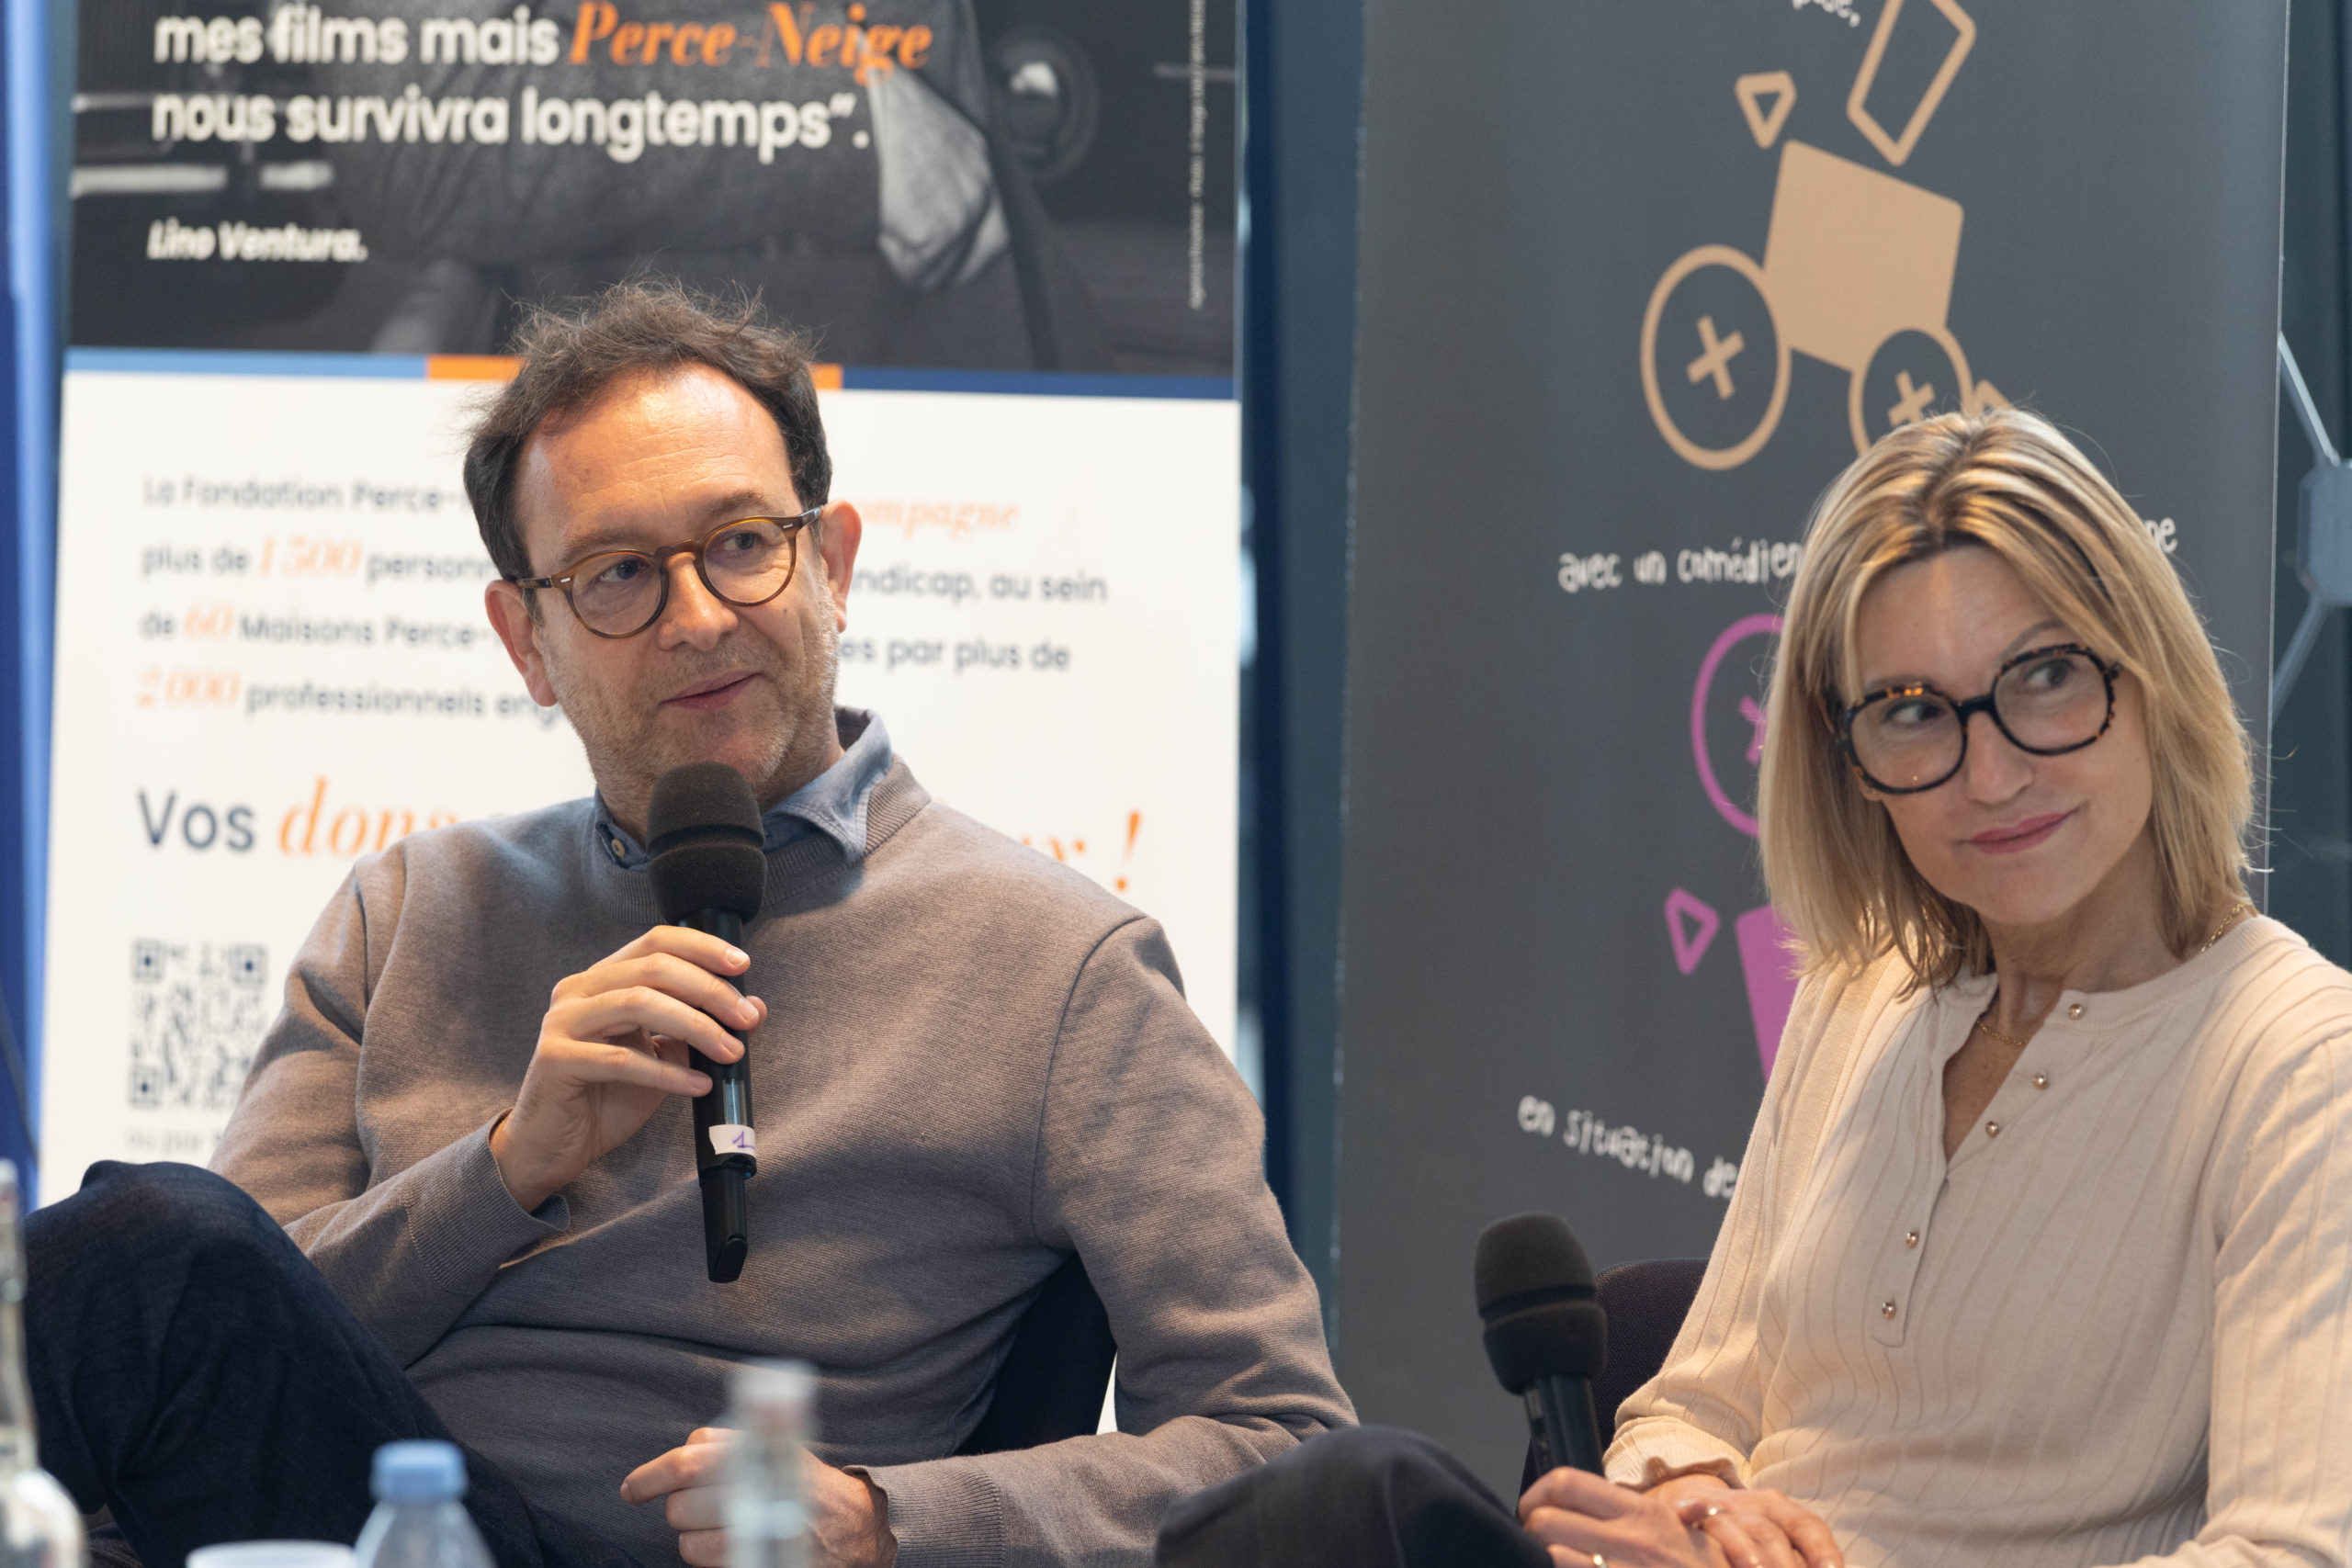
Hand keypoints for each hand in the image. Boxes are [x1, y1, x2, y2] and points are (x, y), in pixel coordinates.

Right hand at [488, 927, 765, 1210]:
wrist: (556, 1146)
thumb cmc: (608, 1096)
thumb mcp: (664, 1056)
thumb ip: (700, 1027)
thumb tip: (754, 1007)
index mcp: (602, 979)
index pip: (655, 943)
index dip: (701, 947)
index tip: (742, 964)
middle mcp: (577, 990)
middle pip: (653, 969)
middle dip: (709, 991)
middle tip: (747, 1018)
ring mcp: (561, 1022)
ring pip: (637, 1004)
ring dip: (695, 1026)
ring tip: (731, 1052)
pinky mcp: (555, 1059)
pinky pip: (621, 1060)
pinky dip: (668, 1073)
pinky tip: (698, 1086)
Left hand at [620, 1428, 897, 1567]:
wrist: (854, 1526)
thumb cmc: (803, 1483)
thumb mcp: (777, 1446)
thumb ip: (731, 1441)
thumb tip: (681, 1451)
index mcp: (758, 1454)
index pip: (687, 1463)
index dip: (651, 1476)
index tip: (633, 1489)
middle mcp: (758, 1491)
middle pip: (681, 1506)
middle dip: (680, 1509)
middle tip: (698, 1507)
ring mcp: (759, 1532)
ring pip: (688, 1543)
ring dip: (695, 1539)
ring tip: (721, 1530)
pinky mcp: (760, 1562)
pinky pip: (710, 1566)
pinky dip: (713, 1559)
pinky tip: (732, 1547)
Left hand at [1518, 1467, 1724, 1567]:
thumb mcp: (1681, 1531)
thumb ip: (1636, 1515)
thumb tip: (1589, 1503)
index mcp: (1643, 1514)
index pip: (1567, 1483)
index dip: (1537, 1494)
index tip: (1533, 1507)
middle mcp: (1630, 1542)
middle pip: (1544, 1520)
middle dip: (1531, 1529)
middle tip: (1536, 1540)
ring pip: (1549, 1556)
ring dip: (1542, 1559)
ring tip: (1549, 1563)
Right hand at [1650, 1475, 1841, 1567]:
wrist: (1690, 1498)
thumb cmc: (1744, 1530)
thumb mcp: (1775, 1538)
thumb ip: (1798, 1556)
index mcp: (1777, 1508)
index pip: (1806, 1526)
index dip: (1821, 1551)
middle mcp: (1749, 1505)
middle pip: (1770, 1534)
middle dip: (1785, 1566)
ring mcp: (1715, 1509)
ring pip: (1734, 1529)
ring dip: (1748, 1554)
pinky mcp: (1683, 1511)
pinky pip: (1689, 1510)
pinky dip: (1695, 1512)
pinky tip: (1698, 1513)